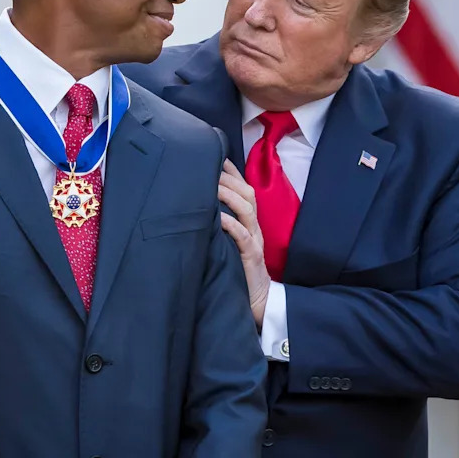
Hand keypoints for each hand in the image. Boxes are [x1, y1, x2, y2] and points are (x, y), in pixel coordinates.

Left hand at [217, 159, 270, 327]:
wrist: (259, 304)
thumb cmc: (240, 273)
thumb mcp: (230, 245)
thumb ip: (221, 227)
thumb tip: (199, 209)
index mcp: (249, 223)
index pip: (243, 190)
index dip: (231, 172)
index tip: (214, 155)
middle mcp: (253, 228)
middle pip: (246, 194)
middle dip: (228, 177)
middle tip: (208, 164)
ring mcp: (254, 242)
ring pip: (246, 210)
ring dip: (229, 195)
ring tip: (212, 184)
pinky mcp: (252, 258)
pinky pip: (244, 238)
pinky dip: (232, 225)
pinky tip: (219, 217)